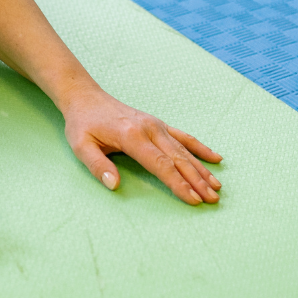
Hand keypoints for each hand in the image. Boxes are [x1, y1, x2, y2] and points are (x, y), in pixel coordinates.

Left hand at [62, 86, 222, 204]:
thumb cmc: (82, 124)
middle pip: (178, 159)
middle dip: (197, 181)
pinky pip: (184, 136)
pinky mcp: (157, 124)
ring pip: (184, 150)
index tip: (193, 199)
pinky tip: (215, 158)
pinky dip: (200, 148)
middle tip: (212, 199)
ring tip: (217, 186)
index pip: (161, 164)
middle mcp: (149, 129)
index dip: (178, 184)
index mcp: (132, 136)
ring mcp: (156, 125)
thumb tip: (114, 185)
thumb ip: (97, 166)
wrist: (85, 97)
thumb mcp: (81, 145)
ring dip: (201, 169)